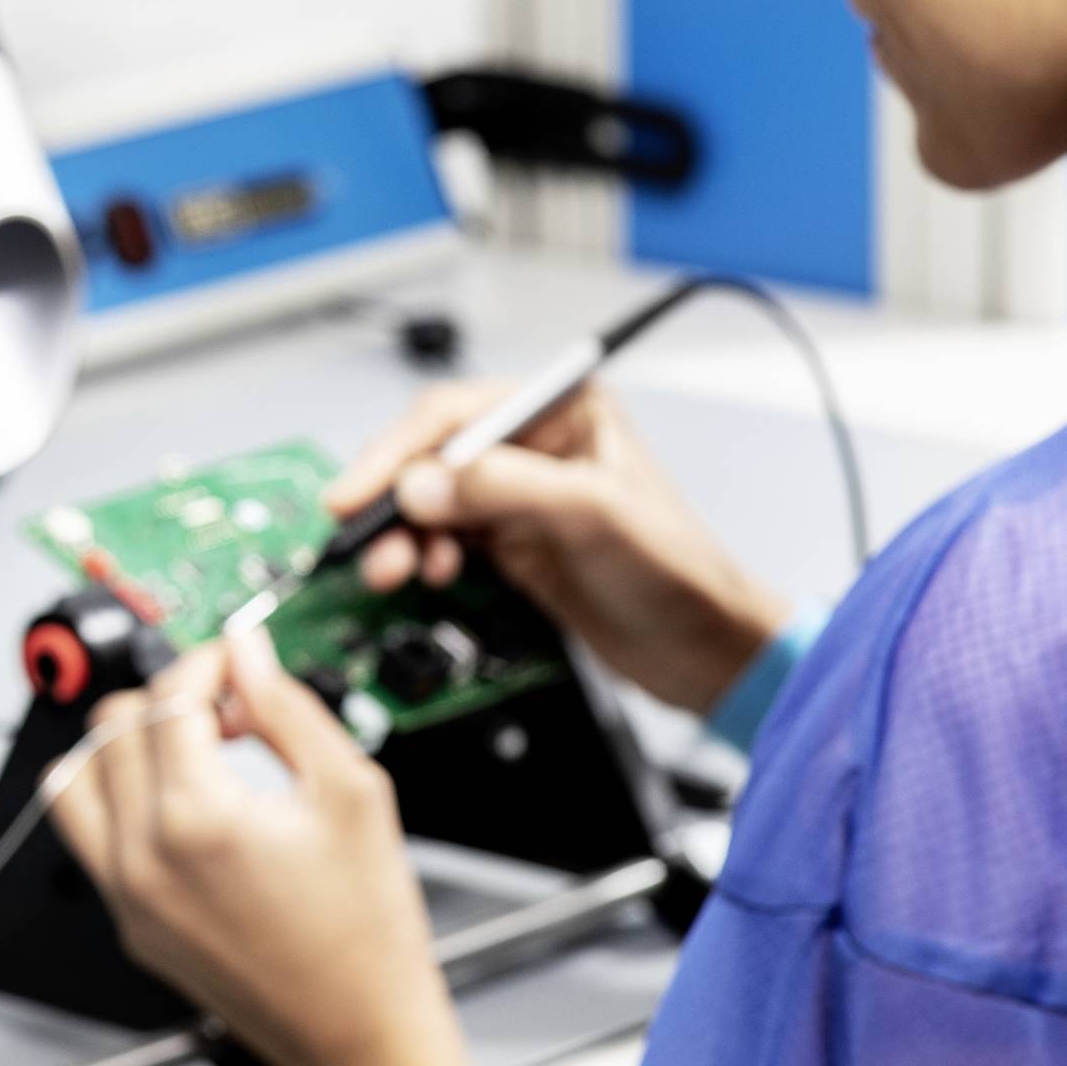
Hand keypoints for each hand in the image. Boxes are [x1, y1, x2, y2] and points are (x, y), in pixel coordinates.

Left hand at [51, 632, 498, 1065]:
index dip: (208, 663)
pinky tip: (182, 806)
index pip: (169, 696)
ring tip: (189, 754)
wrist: (360, 1034)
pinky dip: (118, 801)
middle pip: (112, 725)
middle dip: (169, 700)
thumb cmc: (366, 932)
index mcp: (196, 819)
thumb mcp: (351, 791)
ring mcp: (127, 896)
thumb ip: (287, 707)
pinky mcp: (129, 925)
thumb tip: (246, 655)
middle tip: (230, 714)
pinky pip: (89, 837)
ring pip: (74, 778)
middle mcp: (142, 859)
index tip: (236, 665)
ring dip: (124, 746)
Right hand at [326, 380, 790, 715]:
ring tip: (393, 570)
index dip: (397, 450)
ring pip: (429, 504)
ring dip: (403, 537)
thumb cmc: (683, 574)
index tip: (357, 492)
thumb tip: (421, 484)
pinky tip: (428, 576)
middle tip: (362, 539)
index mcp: (564, 410)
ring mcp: (519, 499)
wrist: (709, 654)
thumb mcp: (594, 516)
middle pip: (430, 457)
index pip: (455, 413)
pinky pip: (444, 543)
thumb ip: (504, 488)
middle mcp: (535, 447)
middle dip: (392, 499)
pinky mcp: (511, 547)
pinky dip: (423, 560)